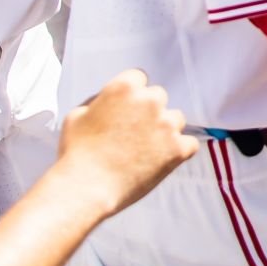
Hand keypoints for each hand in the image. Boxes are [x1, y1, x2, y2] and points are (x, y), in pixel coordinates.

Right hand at [55, 70, 198, 217]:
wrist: (87, 187)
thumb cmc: (77, 153)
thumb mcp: (77, 115)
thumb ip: (99, 101)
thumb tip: (110, 101)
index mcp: (125, 88)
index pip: (139, 77)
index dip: (132, 95)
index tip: (128, 109)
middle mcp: (150, 101)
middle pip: (158, 97)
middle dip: (148, 111)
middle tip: (134, 132)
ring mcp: (167, 125)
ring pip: (176, 119)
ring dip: (165, 129)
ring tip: (146, 149)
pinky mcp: (178, 148)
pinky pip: (190, 143)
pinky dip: (179, 151)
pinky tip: (163, 159)